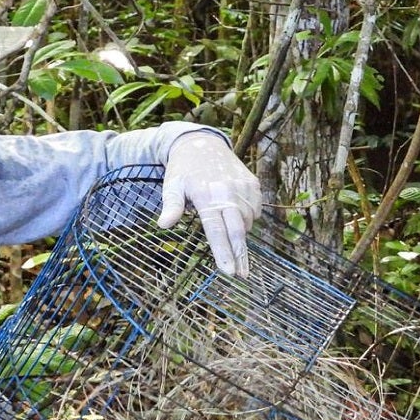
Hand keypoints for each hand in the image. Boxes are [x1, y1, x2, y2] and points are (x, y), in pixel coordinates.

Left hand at [158, 132, 261, 276]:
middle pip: (238, 231)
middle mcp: (227, 191)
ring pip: (247, 222)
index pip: (216, 231)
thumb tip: (163, 225)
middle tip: (242, 275)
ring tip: (228, 233)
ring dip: (240, 234)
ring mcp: (243, 187)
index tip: (229, 272)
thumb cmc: (183, 170)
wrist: (203, 143)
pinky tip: (236, 215)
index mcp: (206, 195)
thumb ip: (171, 206)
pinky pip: (256, 210)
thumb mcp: (171, 186)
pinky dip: (248, 218)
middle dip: (240, 256)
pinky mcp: (253, 183)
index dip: (224, 253)